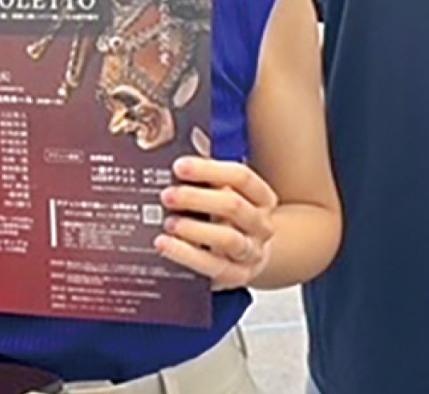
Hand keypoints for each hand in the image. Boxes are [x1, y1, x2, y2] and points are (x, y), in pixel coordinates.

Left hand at [155, 158, 276, 289]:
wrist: (250, 255)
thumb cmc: (230, 216)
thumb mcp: (225, 192)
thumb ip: (208, 174)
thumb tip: (181, 150)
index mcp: (262, 197)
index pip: (241, 177)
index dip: (209, 170)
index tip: (179, 166)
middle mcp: (261, 225)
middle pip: (233, 207)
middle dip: (196, 199)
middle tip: (167, 195)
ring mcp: (251, 252)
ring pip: (227, 239)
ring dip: (194, 230)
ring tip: (168, 223)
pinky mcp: (237, 276)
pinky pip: (213, 267)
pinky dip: (187, 256)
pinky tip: (166, 245)